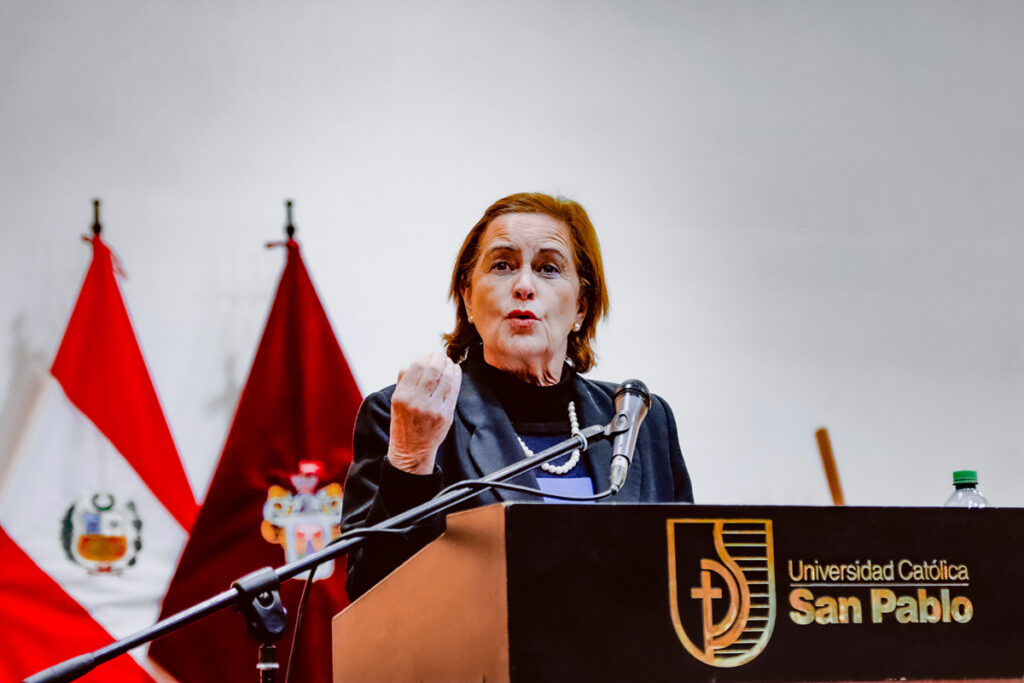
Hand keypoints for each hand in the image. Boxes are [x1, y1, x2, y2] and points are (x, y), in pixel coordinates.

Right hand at [386, 351, 461, 474]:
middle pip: (434, 369)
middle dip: (439, 358)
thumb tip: (417, 358)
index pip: (417, 366)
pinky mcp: (446, 415)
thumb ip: (404, 379)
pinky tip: (454, 370)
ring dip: (449, 365)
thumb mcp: (396, 400)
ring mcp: (434, 409)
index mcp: (402, 396)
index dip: (426, 356)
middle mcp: (417, 401)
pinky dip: (456, 376)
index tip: (429, 353)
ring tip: (447, 362)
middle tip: (440, 355)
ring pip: (446, 377)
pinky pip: (454, 389)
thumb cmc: (404, 422)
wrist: (412, 449)